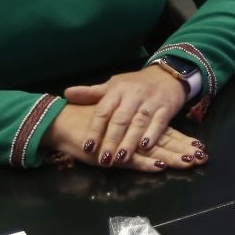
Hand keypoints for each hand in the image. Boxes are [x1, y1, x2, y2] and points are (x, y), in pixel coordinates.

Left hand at [61, 66, 204, 167]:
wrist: (167, 74)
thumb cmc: (135, 85)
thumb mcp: (113, 86)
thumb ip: (91, 93)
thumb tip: (66, 94)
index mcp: (117, 90)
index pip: (103, 111)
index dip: (95, 130)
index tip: (87, 147)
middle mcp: (133, 95)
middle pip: (120, 119)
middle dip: (111, 140)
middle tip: (104, 160)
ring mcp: (151, 101)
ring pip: (139, 123)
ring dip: (130, 141)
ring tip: (121, 158)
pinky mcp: (166, 108)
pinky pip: (159, 122)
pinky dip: (152, 134)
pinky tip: (145, 147)